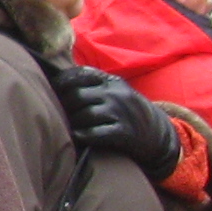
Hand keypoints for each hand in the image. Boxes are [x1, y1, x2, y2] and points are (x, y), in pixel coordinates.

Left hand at [47, 61, 180, 181]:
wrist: (158, 135)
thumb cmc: (127, 112)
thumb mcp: (115, 91)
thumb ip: (93, 84)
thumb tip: (55, 81)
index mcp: (112, 81)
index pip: (79, 74)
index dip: (61, 82)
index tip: (52, 90)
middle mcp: (116, 94)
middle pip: (77, 96)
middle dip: (65, 106)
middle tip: (60, 114)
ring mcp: (121, 112)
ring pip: (84, 115)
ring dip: (73, 122)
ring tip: (69, 126)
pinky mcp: (124, 132)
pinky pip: (94, 133)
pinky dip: (82, 135)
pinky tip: (77, 136)